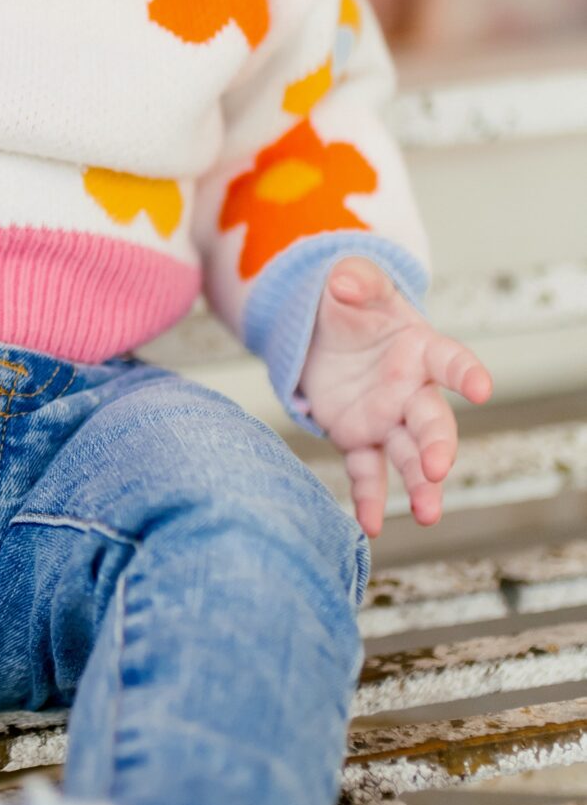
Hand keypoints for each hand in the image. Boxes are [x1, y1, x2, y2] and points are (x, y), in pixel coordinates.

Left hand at [297, 256, 492, 536]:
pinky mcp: (359, 438)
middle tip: (438, 467)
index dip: (467, 372)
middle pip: (433, 422)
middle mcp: (411, 390)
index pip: (450, 360)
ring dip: (421, 486)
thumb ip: (354, 278)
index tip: (482, 388)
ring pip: (409, 456)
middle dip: (438, 445)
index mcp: (420, 348)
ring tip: (427, 515)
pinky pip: (367, 472)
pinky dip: (370, 498)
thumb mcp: (351, 282)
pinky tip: (372, 526)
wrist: (322, 332)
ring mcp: (387, 419)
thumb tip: (344, 282)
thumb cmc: (350, 305)